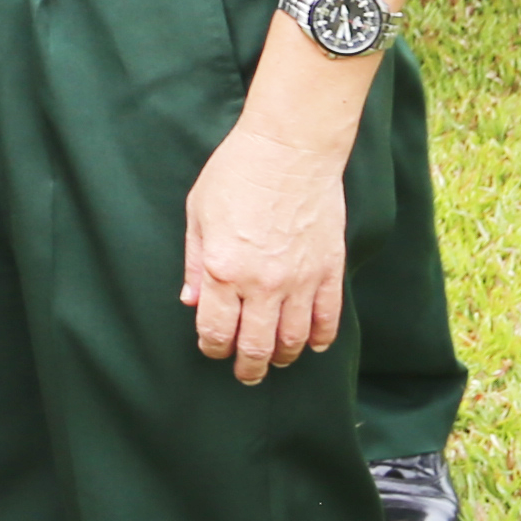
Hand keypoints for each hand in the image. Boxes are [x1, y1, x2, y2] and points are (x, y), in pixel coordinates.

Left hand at [182, 118, 350, 381]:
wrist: (291, 147)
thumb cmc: (237, 171)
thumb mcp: (198, 212)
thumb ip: (194, 262)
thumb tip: (191, 302)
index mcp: (224, 270)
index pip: (217, 331)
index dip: (213, 348)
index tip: (213, 350)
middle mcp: (263, 283)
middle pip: (257, 346)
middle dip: (248, 367)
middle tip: (246, 373)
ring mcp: (301, 279)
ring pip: (293, 340)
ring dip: (282, 357)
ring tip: (276, 361)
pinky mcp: (329, 269)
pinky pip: (327, 318)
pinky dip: (319, 338)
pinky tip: (311, 344)